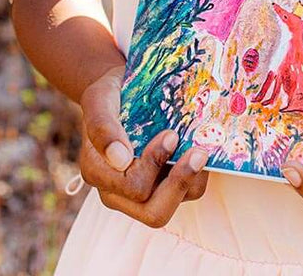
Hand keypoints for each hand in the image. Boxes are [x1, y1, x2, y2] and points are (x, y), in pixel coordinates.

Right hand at [78, 64, 208, 227]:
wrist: (121, 89)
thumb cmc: (110, 94)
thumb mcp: (99, 99)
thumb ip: (102, 127)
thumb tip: (120, 159)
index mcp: (98, 173)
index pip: (131, 187)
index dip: (154, 164)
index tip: (171, 135)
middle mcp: (117, 191)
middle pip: (154, 213)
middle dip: (179, 184)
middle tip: (198, 152)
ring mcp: (142, 193)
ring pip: (175, 206)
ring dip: (193, 179)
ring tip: (202, 149)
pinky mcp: (163, 187)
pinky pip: (187, 193)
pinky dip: (199, 175)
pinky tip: (203, 148)